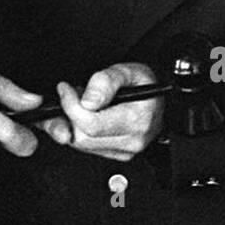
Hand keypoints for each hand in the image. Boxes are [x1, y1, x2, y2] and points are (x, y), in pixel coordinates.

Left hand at [38, 63, 163, 161]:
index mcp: (136, 120)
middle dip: (69, 114)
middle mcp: (131, 140)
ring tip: (80, 102)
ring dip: (72, 123)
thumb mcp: (129, 70)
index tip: (64, 89)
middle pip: (83, 137)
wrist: (159, 97)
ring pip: (81, 144)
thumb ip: (106, 80)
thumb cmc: (145, 83)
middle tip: (70, 94)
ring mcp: (125, 150)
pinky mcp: (118, 154)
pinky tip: (85, 115)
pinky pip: (87, 147)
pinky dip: (79, 131)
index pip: (92, 124)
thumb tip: (87, 101)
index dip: (71, 106)